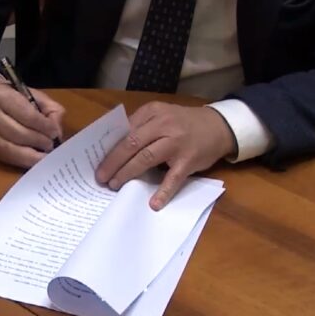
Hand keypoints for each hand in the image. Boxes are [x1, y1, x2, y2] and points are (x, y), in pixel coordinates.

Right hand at [0, 73, 64, 168]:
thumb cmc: (10, 96)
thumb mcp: (31, 94)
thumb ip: (49, 109)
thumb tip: (57, 131)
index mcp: (1, 96)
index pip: (27, 115)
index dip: (44, 127)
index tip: (55, 133)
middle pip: (18, 134)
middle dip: (39, 141)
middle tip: (51, 145)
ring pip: (10, 149)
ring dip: (31, 155)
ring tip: (45, 155)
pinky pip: (5, 157)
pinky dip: (22, 161)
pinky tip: (33, 160)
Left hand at [95, 102, 234, 210]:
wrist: (218, 126)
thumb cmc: (183, 124)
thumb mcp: (161, 116)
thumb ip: (141, 127)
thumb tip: (113, 149)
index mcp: (153, 112)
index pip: (125, 130)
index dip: (109, 147)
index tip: (95, 160)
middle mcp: (164, 125)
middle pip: (132, 144)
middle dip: (113, 162)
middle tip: (101, 177)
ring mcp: (177, 143)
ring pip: (146, 158)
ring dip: (128, 173)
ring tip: (115, 184)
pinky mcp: (188, 160)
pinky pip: (173, 178)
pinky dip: (163, 191)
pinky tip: (153, 203)